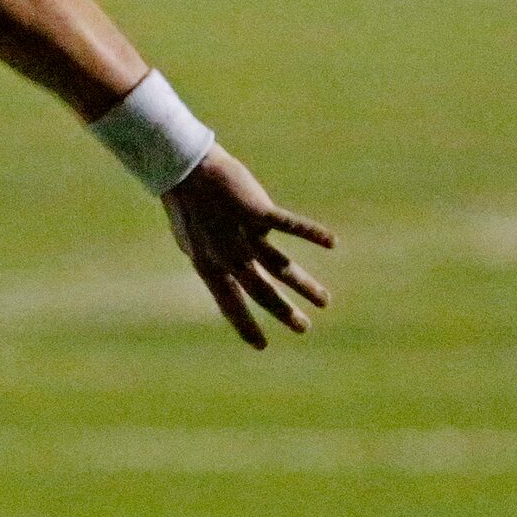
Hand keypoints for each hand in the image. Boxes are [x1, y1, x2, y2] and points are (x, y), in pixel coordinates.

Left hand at [161, 146, 334, 349]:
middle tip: (304, 329)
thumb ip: (212, 258)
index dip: (244, 325)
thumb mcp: (192, 240)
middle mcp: (226, 255)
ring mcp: (242, 234)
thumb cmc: (187, 204)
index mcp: (208, 265)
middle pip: (260, 291)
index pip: (228, 303)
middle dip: (283, 312)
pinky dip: (310, 233)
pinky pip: (288, 226)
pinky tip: (332, 243)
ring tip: (324, 302)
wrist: (185, 170)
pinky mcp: (256, 211)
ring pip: (279, 267)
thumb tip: (227, 272)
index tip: (261, 346)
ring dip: (304, 285)